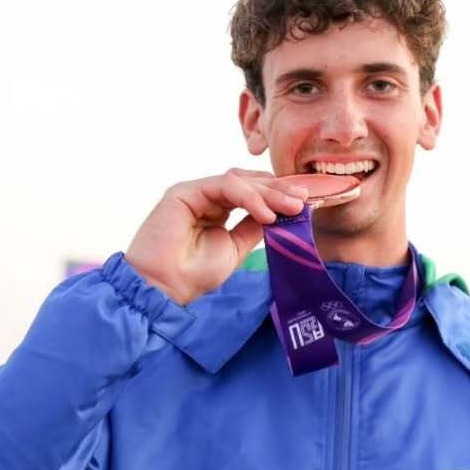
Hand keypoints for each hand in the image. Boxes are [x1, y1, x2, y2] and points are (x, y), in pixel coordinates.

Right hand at [125, 169, 308, 305]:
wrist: (165, 288)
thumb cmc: (194, 274)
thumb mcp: (236, 248)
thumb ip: (254, 227)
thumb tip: (280, 213)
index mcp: (216, 209)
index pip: (251, 193)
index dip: (277, 195)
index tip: (305, 203)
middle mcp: (205, 197)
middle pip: (248, 183)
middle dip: (278, 190)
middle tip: (303, 201)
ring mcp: (195, 192)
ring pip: (239, 181)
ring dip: (268, 192)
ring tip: (291, 208)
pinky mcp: (185, 191)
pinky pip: (225, 185)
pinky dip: (249, 197)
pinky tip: (266, 214)